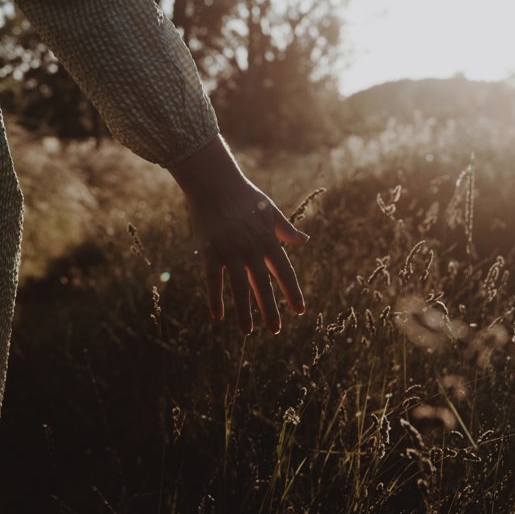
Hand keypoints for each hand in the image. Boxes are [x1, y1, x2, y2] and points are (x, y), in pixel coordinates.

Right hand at [169, 136, 308, 333]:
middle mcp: (252, 248)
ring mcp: (230, 251)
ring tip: (248, 331)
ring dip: (244, 311)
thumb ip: (287, 230)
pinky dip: (216, 299)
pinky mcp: (210, 251)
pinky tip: (218, 317)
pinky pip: (213, 280)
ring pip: (239, 288)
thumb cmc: (245, 195)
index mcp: (269, 240)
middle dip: (270, 310)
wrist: (215, 182)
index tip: (299, 311)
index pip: (285, 272)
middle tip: (275, 330)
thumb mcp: (271, 211)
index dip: (292, 293)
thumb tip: (305, 240)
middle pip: (263, 285)